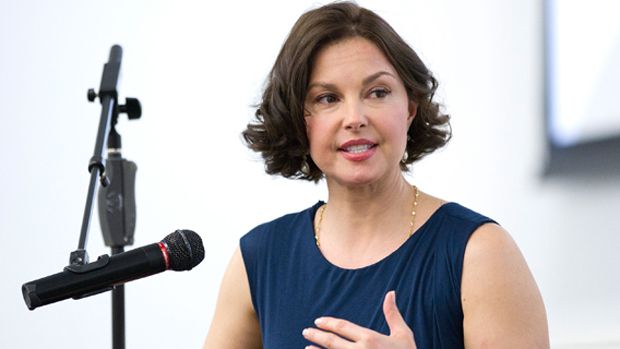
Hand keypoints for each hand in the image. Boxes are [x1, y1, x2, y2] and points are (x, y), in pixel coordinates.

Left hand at [302, 291, 416, 348]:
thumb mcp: (403, 335)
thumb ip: (392, 314)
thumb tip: (390, 293)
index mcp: (370, 339)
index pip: (343, 327)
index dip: (328, 323)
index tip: (318, 321)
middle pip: (332, 342)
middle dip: (317, 336)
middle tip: (305, 331)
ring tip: (307, 348)